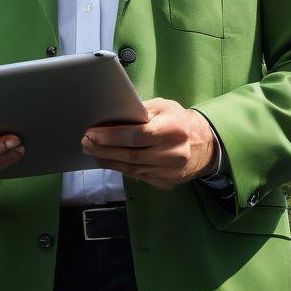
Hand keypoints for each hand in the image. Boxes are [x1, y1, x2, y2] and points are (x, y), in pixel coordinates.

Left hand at [80, 97, 216, 190]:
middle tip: (86, 143)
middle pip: (132, 155)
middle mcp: (173, 153)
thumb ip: (141, 110)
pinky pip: (139, 177)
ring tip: (92, 153)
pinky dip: (121, 169)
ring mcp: (170, 172)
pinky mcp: (166, 183)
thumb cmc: (179, 121)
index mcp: (173, 130)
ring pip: (133, 169)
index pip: (137, 135)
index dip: (112, 136)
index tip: (92, 133)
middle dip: (104, 149)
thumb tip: (115, 114)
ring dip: (109, 161)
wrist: (204, 145)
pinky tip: (109, 161)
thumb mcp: (164, 107)